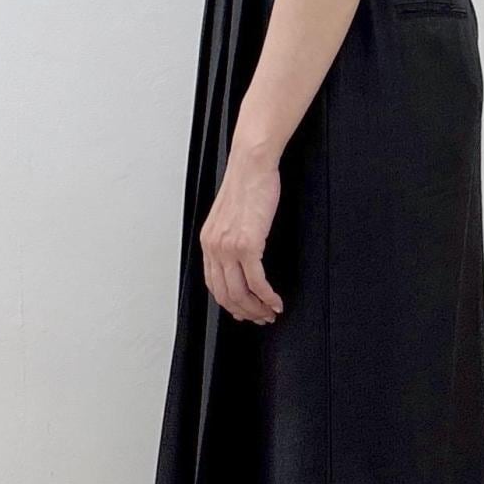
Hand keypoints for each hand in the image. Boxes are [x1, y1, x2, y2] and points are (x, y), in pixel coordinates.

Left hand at [200, 142, 284, 323]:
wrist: (251, 166)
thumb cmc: (246, 184)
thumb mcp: (229, 216)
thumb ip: (230, 238)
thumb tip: (241, 257)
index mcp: (208, 242)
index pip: (213, 284)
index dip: (229, 303)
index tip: (242, 310)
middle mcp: (214, 247)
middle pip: (225, 294)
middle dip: (244, 312)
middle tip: (260, 317)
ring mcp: (229, 248)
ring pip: (240, 293)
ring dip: (257, 308)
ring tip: (270, 312)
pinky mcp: (248, 245)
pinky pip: (257, 282)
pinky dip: (267, 296)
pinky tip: (275, 301)